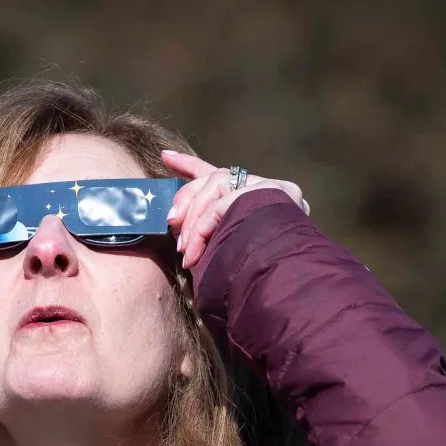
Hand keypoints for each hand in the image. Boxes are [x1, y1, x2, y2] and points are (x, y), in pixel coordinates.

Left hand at [161, 151, 310, 268]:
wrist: (279, 288)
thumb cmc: (246, 281)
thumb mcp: (218, 252)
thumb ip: (202, 229)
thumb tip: (174, 218)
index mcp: (258, 200)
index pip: (220, 173)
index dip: (190, 164)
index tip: (166, 157)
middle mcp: (269, 190)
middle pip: (217, 176)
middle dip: (187, 197)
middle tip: (170, 222)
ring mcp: (272, 190)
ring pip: (218, 184)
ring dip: (194, 218)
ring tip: (185, 250)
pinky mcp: (271, 194)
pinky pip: (224, 203)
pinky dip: (203, 227)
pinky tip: (195, 250)